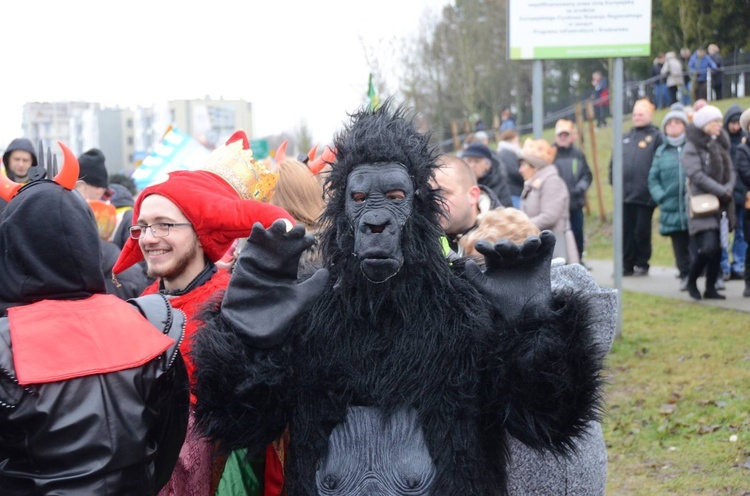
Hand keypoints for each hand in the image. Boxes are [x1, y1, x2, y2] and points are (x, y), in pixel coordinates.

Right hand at [221, 220, 328, 346]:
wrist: (252, 329)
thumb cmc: (277, 318)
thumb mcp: (300, 301)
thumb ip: (314, 287)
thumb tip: (326, 270)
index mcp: (289, 269)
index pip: (298, 248)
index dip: (304, 241)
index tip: (310, 240)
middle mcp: (275, 262)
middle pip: (285, 239)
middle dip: (291, 231)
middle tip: (297, 229)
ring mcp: (260, 261)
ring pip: (269, 238)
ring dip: (274, 228)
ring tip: (280, 225)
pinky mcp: (246, 263)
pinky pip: (250, 245)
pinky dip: (255, 234)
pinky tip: (260, 228)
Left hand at [464, 231, 555, 320]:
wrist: (528, 315)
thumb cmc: (503, 303)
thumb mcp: (488, 291)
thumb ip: (475, 278)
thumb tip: (467, 263)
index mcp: (496, 261)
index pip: (489, 252)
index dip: (485, 248)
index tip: (478, 246)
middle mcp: (511, 256)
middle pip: (509, 248)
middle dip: (506, 246)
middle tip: (501, 246)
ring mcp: (527, 256)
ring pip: (527, 246)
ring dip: (530, 242)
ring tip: (533, 241)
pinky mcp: (543, 258)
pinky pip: (546, 247)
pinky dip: (547, 239)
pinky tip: (547, 234)